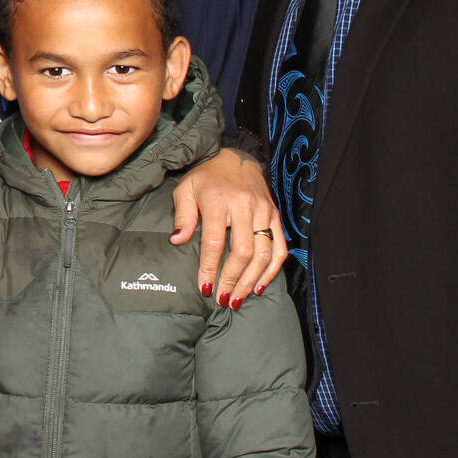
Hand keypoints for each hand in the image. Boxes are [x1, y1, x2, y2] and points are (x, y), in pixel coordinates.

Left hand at [171, 148, 286, 306]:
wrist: (237, 157)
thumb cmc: (207, 178)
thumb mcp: (186, 189)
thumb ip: (182, 216)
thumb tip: (177, 241)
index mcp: (219, 200)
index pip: (215, 241)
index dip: (210, 267)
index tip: (204, 287)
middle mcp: (244, 206)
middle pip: (243, 251)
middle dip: (233, 279)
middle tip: (224, 299)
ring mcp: (264, 211)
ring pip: (264, 253)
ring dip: (252, 280)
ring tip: (239, 299)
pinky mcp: (275, 215)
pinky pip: (280, 247)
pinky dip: (272, 270)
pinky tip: (260, 285)